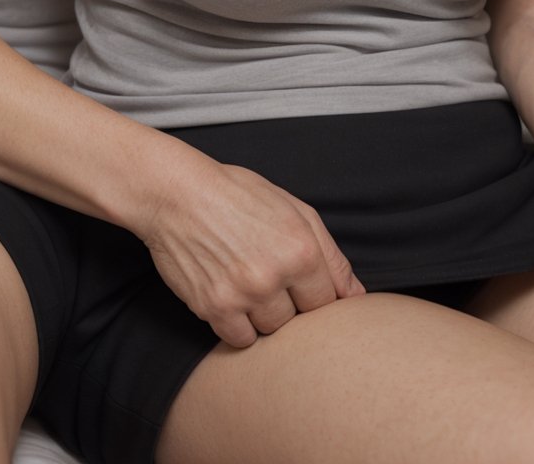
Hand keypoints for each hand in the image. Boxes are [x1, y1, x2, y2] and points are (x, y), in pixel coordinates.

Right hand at [140, 158, 363, 346]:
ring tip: (245, 280)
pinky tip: (228, 293)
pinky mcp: (214, 307)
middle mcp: (275, 274)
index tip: (297, 281)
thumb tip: (356, 297)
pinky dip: (236, 323)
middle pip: (300, 321)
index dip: (313, 292)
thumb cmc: (236, 195)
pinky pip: (240, 338)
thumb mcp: (293, 209)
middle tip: (266, 274)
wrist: (176, 193)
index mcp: (302, 248)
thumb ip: (330, 255)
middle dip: (288, 303)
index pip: (329, 302)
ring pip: (270, 331)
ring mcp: (243, 293)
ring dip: (262, 314)